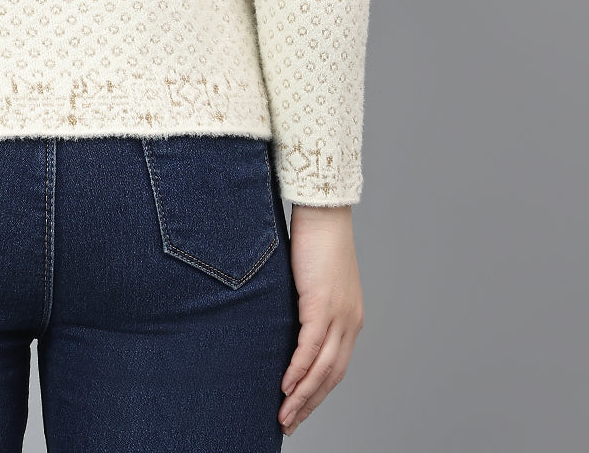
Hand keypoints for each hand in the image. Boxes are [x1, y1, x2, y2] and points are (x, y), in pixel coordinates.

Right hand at [279, 204, 363, 435]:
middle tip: (289, 423)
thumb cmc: (317, 240)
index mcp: (350, 318)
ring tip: (284, 415)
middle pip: (332, 376)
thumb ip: (308, 306)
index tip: (300, 408)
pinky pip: (310, 348)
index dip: (319, 392)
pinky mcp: (322, 305)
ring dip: (302, 396)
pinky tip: (285, 385)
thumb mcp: (315, 281)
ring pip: (322, 369)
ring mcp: (338, 315)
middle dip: (310, 403)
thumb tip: (287, 325)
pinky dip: (298, 370)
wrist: (324, 211)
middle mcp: (350, 322)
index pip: (337, 367)